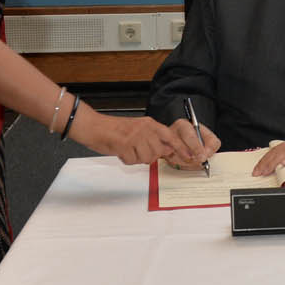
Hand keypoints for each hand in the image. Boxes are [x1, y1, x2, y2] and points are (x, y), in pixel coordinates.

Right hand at [74, 109, 214, 166]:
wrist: (93, 126)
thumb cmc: (114, 129)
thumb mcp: (138, 129)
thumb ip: (152, 138)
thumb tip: (166, 150)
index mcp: (150, 124)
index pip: (171, 137)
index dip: (181, 148)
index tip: (190, 157)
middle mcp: (145, 129)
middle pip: (158, 151)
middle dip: (150, 156)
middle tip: (137, 152)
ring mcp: (135, 137)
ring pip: (146, 158)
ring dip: (137, 158)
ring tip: (127, 150)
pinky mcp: (124, 145)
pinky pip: (132, 161)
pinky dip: (127, 160)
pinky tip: (121, 152)